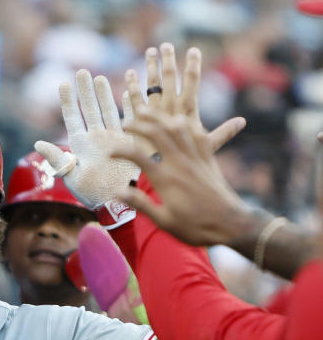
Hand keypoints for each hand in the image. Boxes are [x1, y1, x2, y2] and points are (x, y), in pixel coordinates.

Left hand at [34, 70, 139, 211]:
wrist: (116, 204)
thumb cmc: (91, 194)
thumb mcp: (71, 176)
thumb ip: (58, 159)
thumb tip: (38, 143)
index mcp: (79, 145)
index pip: (72, 117)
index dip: (68, 100)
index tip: (63, 83)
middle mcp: (95, 138)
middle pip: (89, 108)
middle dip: (85, 90)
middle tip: (82, 71)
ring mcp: (112, 139)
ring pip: (106, 110)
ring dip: (103, 94)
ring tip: (99, 77)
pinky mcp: (129, 143)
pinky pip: (128, 120)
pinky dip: (128, 106)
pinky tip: (127, 92)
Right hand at [110, 45, 249, 245]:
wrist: (230, 224)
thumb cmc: (195, 227)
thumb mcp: (164, 221)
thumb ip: (141, 204)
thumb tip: (117, 192)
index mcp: (166, 179)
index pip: (138, 156)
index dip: (120, 151)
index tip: (109, 153)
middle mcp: (181, 163)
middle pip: (158, 133)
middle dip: (139, 124)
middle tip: (126, 122)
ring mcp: (196, 158)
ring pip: (177, 127)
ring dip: (161, 117)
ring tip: (148, 111)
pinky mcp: (208, 158)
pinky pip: (197, 134)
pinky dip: (185, 124)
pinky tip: (178, 121)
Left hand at [139, 44, 244, 155]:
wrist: (166, 177)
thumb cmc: (189, 164)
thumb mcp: (209, 147)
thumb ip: (224, 132)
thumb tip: (242, 121)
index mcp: (189, 112)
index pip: (192, 84)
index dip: (193, 66)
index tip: (194, 50)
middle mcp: (171, 109)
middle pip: (170, 80)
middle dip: (168, 61)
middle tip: (166, 44)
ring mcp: (154, 114)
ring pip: (152, 85)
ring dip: (150, 67)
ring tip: (150, 51)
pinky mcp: (139, 123)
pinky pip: (134, 101)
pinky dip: (132, 86)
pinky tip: (130, 73)